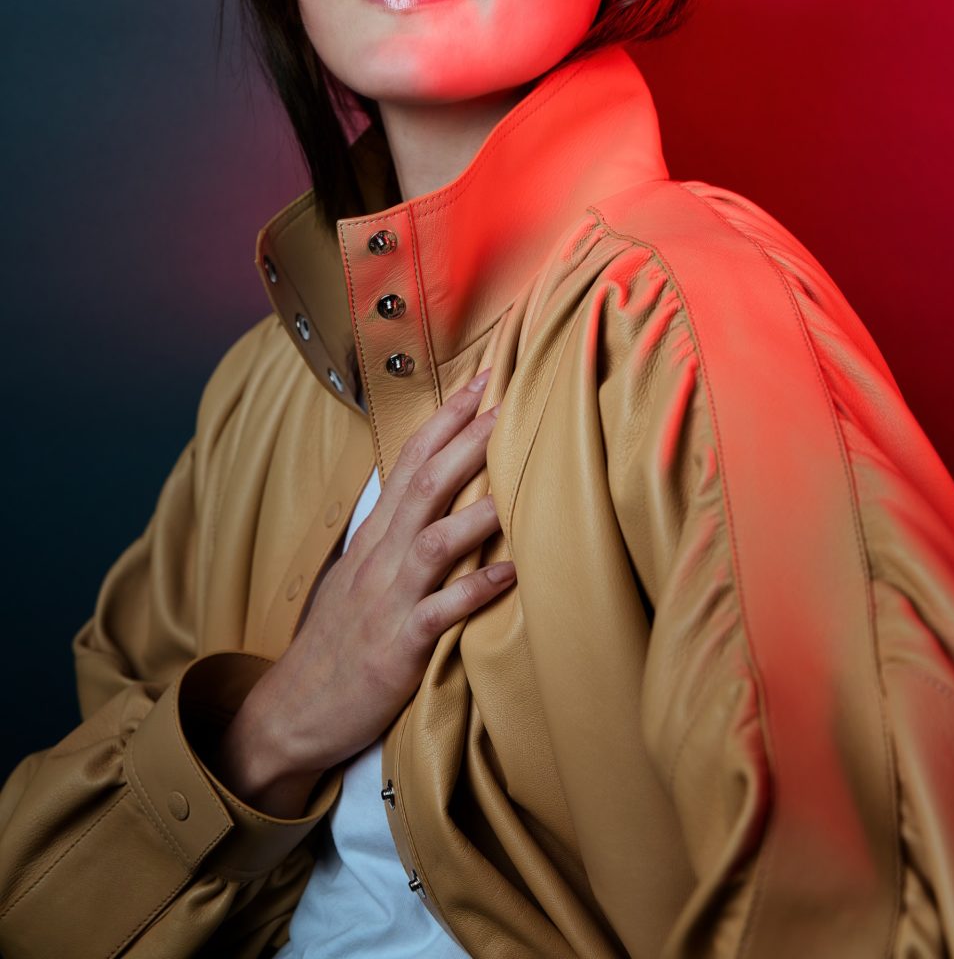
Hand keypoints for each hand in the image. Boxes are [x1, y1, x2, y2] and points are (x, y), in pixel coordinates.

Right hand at [214, 371, 512, 815]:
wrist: (291, 713)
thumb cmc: (335, 644)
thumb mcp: (358, 576)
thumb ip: (397, 536)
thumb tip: (439, 498)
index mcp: (373, 538)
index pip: (409, 462)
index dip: (446, 420)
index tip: (482, 383)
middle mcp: (379, 559)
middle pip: (425, 486)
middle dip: (467, 443)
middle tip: (507, 403)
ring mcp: (386, 602)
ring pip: (434, 542)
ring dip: (477, 512)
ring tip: (520, 485)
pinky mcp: (397, 648)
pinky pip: (439, 613)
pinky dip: (475, 591)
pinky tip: (510, 575)